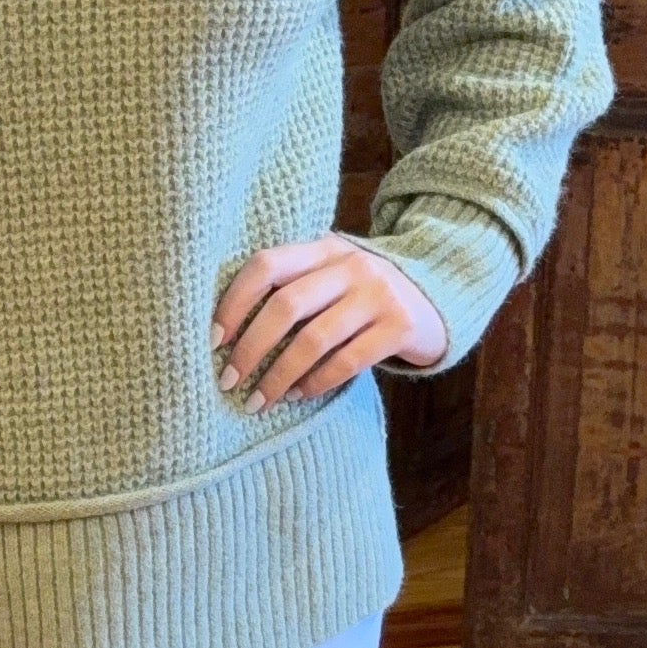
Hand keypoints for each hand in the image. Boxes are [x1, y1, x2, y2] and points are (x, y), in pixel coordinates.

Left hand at [214, 235, 447, 406]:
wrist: (435, 298)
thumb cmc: (360, 295)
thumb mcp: (329, 276)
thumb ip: (290, 287)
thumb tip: (224, 334)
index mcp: (322, 247)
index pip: (265, 265)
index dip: (233, 303)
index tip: (211, 340)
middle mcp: (350, 265)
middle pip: (285, 305)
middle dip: (250, 348)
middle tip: (228, 381)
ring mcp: (378, 294)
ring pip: (314, 339)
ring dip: (278, 375)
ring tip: (258, 400)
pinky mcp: (400, 327)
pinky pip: (347, 361)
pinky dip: (316, 383)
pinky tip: (297, 396)